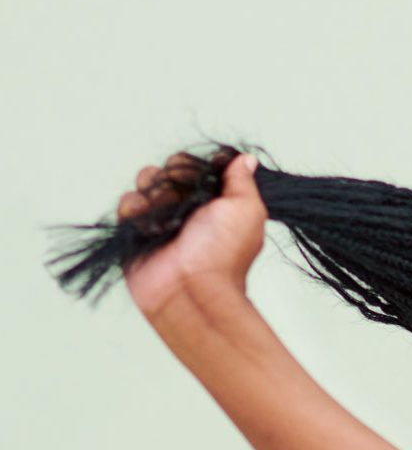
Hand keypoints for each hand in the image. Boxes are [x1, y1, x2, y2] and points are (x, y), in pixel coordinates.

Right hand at [117, 148, 265, 321]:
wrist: (192, 289)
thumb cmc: (223, 254)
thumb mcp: (247, 210)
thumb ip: (243, 181)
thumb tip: (246, 159)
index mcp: (213, 201)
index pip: (195, 165)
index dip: (194, 167)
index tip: (204, 180)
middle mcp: (186, 207)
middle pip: (168, 168)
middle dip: (174, 178)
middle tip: (185, 204)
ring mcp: (160, 217)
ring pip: (146, 181)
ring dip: (156, 194)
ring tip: (169, 222)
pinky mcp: (135, 230)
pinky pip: (128, 202)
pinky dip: (137, 211)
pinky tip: (150, 229)